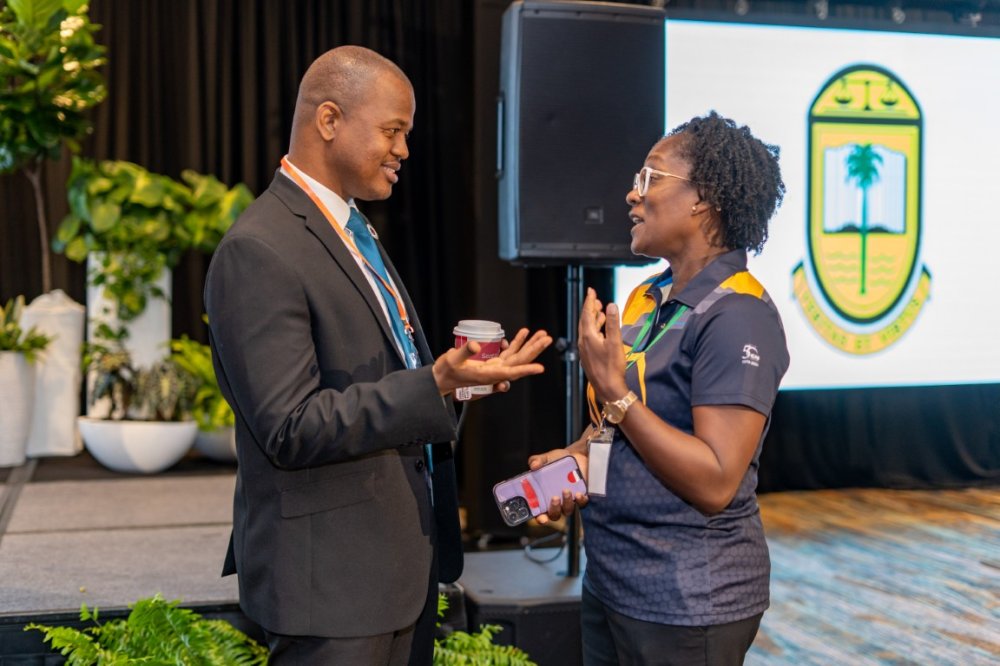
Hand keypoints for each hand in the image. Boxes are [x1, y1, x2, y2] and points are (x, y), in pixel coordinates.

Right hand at [433, 328, 551, 396]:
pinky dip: (517, 342)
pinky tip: (524, 332)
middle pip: (520, 361)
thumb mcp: (452, 360)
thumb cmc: (447, 371)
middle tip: (547, 338)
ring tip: (542, 334)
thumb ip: (464, 352)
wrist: (442, 379)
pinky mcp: (493, 363)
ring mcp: (495, 367)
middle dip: (534, 350)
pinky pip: (509, 352)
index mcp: (487, 375)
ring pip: (517, 356)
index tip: (540, 368)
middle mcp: (495, 372)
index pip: (511, 372)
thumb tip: (476, 345)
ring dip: (530, 345)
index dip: (526, 369)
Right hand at [527, 447, 589, 524]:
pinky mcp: (581, 496)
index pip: (539, 513)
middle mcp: (556, 502)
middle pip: (554, 515)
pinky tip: (578, 494)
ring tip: (566, 490)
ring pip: (568, 510)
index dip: (540, 518)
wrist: (575, 455)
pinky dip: (580, 500)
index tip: (542, 518)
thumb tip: (533, 465)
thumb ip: (537, 461)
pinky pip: (582, 504)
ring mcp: (569, 500)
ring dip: (566, 503)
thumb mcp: (546, 459)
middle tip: (554, 498)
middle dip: (554, 509)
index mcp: (543, 497)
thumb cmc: (557, 460)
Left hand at [578, 288, 627, 402]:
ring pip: (587, 330)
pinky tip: (601, 332)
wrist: (608, 388)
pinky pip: (589, 339)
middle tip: (596, 299)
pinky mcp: (589, 357)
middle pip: (585, 321)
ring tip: (600, 312)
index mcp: (588, 336)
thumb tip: (611, 305)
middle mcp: (583, 342)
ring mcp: (585, 350)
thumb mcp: (615, 343)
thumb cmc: (612, 367)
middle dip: (590, 309)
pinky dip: (595, 330)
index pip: (587, 314)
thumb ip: (613, 323)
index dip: (589, 301)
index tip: (590, 290)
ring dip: (593, 320)